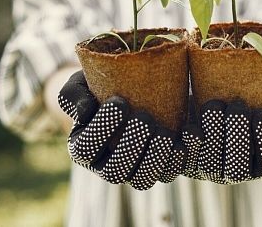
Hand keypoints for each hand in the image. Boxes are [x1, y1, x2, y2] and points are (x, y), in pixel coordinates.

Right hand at [58, 71, 185, 189]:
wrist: (138, 88)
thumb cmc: (105, 85)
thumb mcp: (83, 83)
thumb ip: (73, 94)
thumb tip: (85, 111)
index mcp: (84, 148)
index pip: (86, 150)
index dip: (101, 130)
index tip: (120, 102)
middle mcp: (108, 166)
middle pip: (115, 172)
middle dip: (130, 146)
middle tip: (144, 118)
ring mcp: (135, 172)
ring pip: (143, 180)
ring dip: (155, 158)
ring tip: (165, 132)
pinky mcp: (161, 169)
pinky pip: (170, 172)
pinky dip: (180, 157)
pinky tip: (188, 134)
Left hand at [181, 95, 261, 183]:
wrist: (204, 96)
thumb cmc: (244, 100)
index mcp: (260, 162)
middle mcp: (234, 172)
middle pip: (238, 170)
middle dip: (238, 139)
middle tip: (237, 107)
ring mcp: (208, 170)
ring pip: (211, 165)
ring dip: (213, 137)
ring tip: (214, 106)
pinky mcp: (184, 162)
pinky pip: (183, 163)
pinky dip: (188, 145)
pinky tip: (190, 127)